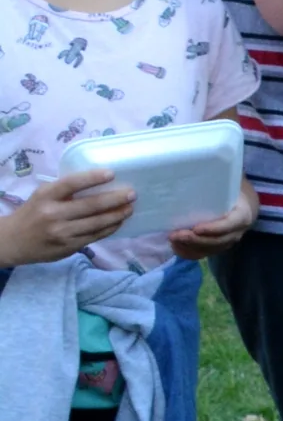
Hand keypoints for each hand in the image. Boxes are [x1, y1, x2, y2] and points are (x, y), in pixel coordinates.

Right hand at [0, 169, 132, 266]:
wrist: (13, 241)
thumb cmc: (34, 212)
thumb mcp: (43, 196)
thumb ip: (65, 191)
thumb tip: (99, 183)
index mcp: (46, 196)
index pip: (71, 183)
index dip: (92, 178)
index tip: (112, 173)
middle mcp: (53, 214)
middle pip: (90, 206)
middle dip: (115, 199)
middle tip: (132, 194)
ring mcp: (62, 232)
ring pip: (96, 223)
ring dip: (117, 215)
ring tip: (130, 208)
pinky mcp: (68, 246)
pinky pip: (94, 236)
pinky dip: (109, 228)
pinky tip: (118, 222)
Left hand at [169, 178, 256, 259]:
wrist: (242, 203)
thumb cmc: (232, 188)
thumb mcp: (231, 179)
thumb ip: (222, 173)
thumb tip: (202, 156)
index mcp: (243, 214)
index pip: (230, 225)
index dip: (214, 228)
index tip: (196, 227)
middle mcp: (237, 232)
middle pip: (217, 241)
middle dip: (195, 240)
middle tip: (176, 234)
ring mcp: (226, 241)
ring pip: (208, 250)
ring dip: (189, 247)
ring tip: (172, 238)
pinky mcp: (215, 247)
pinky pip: (202, 254)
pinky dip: (188, 252)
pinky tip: (175, 245)